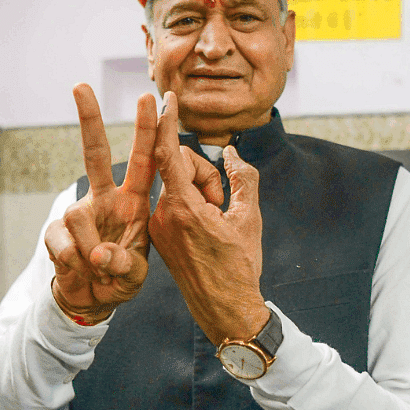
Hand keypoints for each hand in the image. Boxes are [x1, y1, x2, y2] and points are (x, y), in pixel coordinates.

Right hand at [44, 84, 157, 324]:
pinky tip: (80, 269)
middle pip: (95, 154)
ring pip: (78, 217)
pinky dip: (72, 261)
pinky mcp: (55, 231)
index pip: (146, 162)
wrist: (91, 297)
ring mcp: (79, 212)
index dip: (151, 132)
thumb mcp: (134, 275)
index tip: (153, 98)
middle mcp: (106, 199)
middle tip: (81, 86)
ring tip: (99, 268)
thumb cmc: (120, 277)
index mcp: (135, 202)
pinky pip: (61, 241)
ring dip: (90, 251)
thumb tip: (96, 253)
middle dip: (89, 120)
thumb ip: (123, 265)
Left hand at [148, 91, 268, 345]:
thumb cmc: (239, 267)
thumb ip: (243, 178)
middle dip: (206, 175)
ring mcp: (159, 226)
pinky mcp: (161, 235)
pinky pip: (175, 203)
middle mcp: (163, 214)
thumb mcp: (250, 217)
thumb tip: (232, 153)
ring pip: (179, 186)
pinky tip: (210, 228)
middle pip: (180, 168)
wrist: (224, 310)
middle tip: (224, 204)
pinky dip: (194, 205)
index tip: (167, 99)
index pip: (169, 154)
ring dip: (202, 194)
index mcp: (183, 208)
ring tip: (219, 222)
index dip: (169, 123)